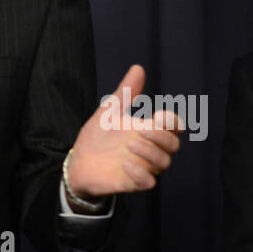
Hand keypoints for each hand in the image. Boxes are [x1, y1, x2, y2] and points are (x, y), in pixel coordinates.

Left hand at [64, 64, 183, 200]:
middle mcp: (150, 149)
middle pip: (173, 145)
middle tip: (142, 129)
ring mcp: (143, 166)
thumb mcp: (110, 111)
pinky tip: (125, 163)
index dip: (173, 122)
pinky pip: (148, 183)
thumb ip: (126, 92)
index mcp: (148, 130)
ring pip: (164, 163)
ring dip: (151, 153)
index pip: (173, 126)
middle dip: (162, 136)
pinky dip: (141, 174)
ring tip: (130, 144)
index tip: (159, 115)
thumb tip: (138, 68)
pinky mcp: (132, 182)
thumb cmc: (98, 136)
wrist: (79, 161)